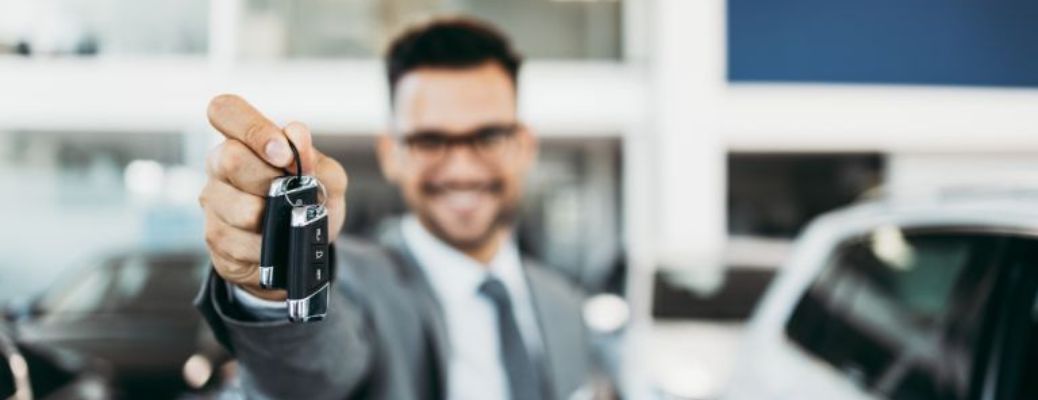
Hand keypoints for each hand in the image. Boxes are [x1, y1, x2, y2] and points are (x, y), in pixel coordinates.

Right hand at [198, 94, 347, 300]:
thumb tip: (296, 137)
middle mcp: (220, 164)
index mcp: (245, 139)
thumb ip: (316, 157)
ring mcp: (213, 201)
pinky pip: (241, 242)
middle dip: (272, 180)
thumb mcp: (327, 179)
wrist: (301, 248)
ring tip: (286, 220)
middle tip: (292, 193)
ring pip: (239, 208)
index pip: (225, 110)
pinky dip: (270, 246)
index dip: (253, 128)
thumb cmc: (309, 202)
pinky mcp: (215, 237)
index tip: (283, 153)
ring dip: (274, 218)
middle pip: (231, 158)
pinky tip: (275, 242)